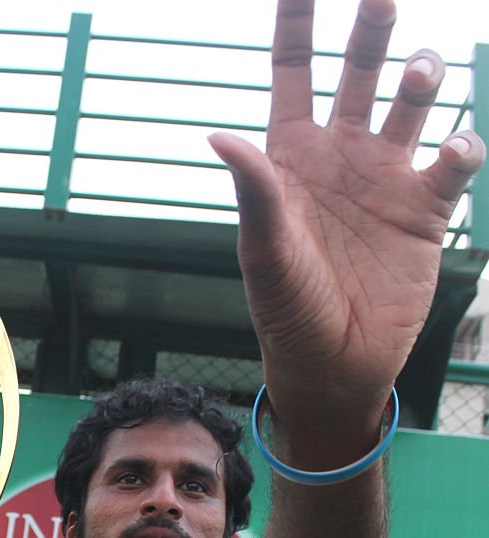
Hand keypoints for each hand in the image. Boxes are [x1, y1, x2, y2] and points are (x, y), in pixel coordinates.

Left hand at [210, 0, 484, 433]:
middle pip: (357, 69)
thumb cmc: (287, 311)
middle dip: (370, 28)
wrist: (335, 362)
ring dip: (419, 76)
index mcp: (292, 157)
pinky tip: (453, 149)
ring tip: (418, 74)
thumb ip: (255, 191)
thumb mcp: (265, 252)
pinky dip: (460, 145)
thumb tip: (217, 133)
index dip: (296, 22)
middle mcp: (340, 155)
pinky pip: (453, 160)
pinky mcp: (425, 208)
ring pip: (411, 100)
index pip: (292, 72)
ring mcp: (385, 177)